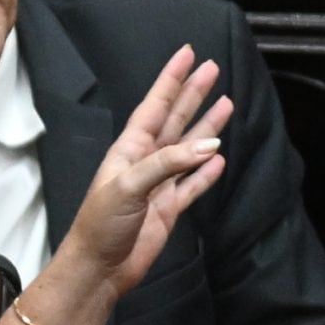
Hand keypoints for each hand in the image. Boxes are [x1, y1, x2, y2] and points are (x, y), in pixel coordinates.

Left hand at [60, 45, 231, 295]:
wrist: (98, 269)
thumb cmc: (100, 227)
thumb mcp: (128, 187)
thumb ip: (167, 163)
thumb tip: (209, 148)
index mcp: (128, 151)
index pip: (154, 107)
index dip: (171, 80)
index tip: (187, 55)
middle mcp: (143, 164)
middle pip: (174, 120)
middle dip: (193, 94)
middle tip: (213, 67)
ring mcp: (157, 187)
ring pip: (188, 149)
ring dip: (207, 127)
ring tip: (226, 103)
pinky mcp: (167, 210)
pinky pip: (192, 185)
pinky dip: (206, 173)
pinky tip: (219, 160)